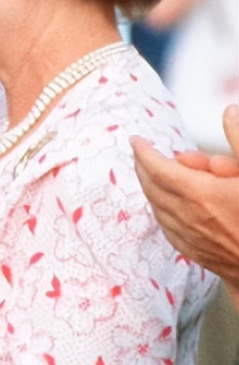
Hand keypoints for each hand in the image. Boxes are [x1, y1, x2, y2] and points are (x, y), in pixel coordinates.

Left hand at [131, 105, 238, 299]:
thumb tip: (228, 113)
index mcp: (201, 193)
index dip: (144, 151)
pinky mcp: (195, 252)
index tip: (136, 140)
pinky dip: (159, 210)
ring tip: (150, 175)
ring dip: (149, 188)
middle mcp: (188, 216)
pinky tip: (163, 206)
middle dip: (142, 166)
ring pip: (156, 207)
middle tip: (141, 154)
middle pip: (151, 186)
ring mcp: (190, 236)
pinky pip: (165, 226)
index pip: (158, 167)